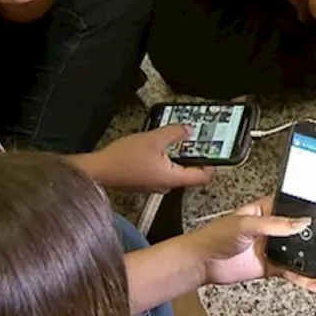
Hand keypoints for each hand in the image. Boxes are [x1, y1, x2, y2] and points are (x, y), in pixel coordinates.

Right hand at [83, 125, 215, 192]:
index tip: (216, 153)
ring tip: (177, 140)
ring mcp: (155, 184)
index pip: (202, 177)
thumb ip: (174, 133)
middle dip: (194, 156)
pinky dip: (166, 159)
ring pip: (176, 171)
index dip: (212, 164)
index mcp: (172, 178)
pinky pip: (163, 170)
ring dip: (179, 156)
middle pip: (190, 173)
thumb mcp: (153, 139)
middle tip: (196, 141)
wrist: (99, 170)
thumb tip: (188, 130)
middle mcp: (166, 185)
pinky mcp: (146, 180)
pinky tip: (159, 147)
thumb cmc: (122, 160)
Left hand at [192, 196, 315, 293]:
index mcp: (269, 208)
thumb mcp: (245, 223)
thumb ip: (275, 224)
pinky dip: (307, 278)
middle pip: (307, 228)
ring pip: (305, 251)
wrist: (201, 263)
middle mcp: (275, 227)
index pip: (299, 202)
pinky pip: (294, 272)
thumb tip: (302, 222)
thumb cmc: (215, 235)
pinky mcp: (272, 267)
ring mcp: (275, 247)